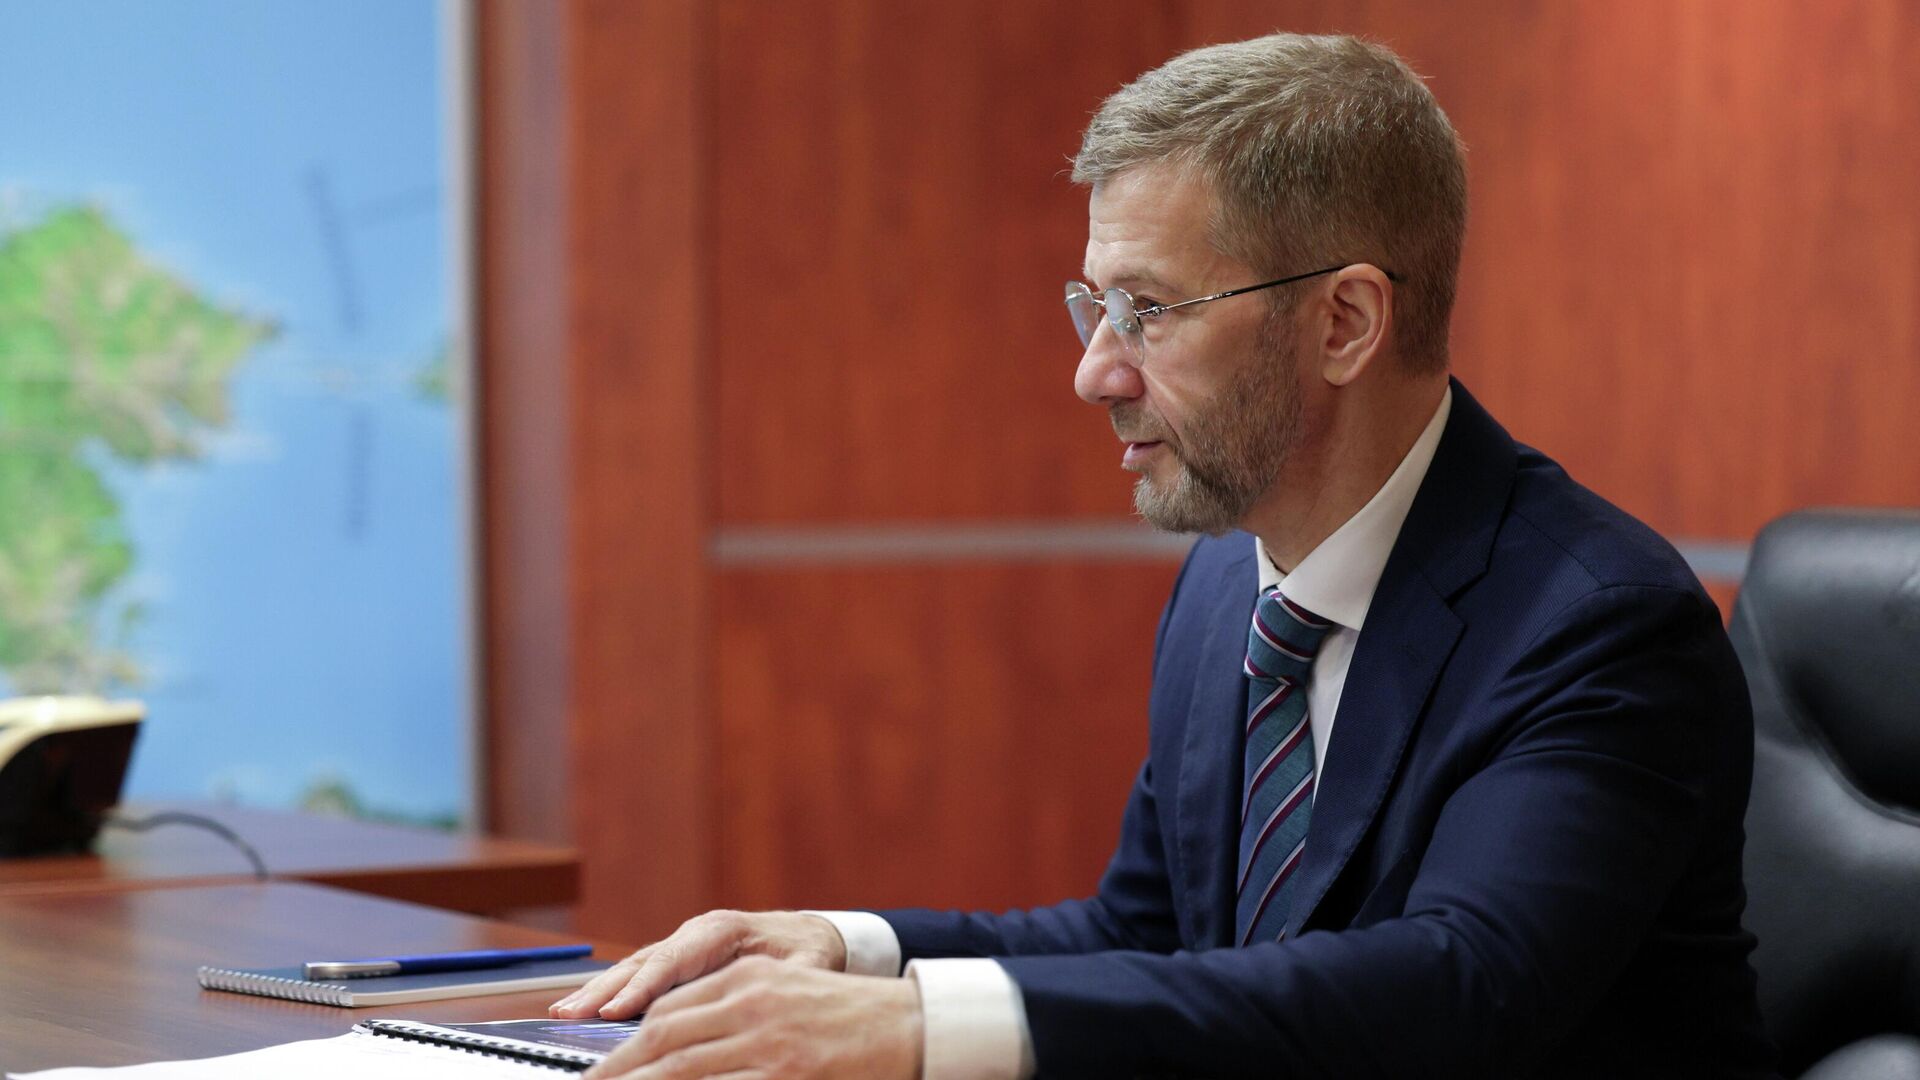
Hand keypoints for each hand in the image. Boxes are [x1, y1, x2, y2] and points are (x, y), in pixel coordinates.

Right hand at [552, 910, 847, 1019]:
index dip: (643, 987)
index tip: (614, 1011)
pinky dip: (609, 992)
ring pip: (633, 968)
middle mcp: (694, 933)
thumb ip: (782, 985)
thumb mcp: (805, 970)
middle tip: (569, 1014)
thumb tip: (767, 1005)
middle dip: (604, 990)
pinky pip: (638, 975)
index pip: (675, 960)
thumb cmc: (808, 953)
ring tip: (561, 1013)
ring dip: (597, 991)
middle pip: (643, 962)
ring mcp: (682, 945)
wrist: (810, 934)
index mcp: (722, 930)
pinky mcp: (676, 961)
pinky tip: (581, 1010)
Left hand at [581, 957, 921, 1079]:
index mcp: (748, 978)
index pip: (669, 1007)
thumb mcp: (786, 996)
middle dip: (621, 1068)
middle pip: (664, 1036)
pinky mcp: (787, 1074)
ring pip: (683, 1068)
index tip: (603, 1065)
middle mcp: (752, 1003)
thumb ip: (733, 1011)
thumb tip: (673, 1044)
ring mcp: (768, 1042)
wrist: (911, 1026)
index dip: (629, 1042)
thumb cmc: (849, 1016)